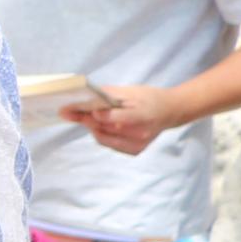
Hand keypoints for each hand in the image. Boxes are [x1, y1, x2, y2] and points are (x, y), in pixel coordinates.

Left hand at [63, 83, 181, 155]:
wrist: (170, 111)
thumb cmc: (149, 98)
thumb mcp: (130, 91)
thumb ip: (107, 95)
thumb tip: (84, 98)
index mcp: (141, 116)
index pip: (112, 118)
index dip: (94, 114)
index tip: (75, 108)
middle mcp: (140, 133)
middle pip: (104, 128)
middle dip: (86, 119)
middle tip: (70, 111)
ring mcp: (137, 144)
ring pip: (103, 137)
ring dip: (92, 127)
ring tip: (87, 116)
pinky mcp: (135, 150)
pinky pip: (109, 143)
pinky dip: (102, 134)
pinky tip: (102, 126)